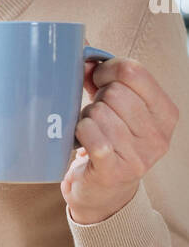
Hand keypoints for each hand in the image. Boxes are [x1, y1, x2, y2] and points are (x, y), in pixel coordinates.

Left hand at [61, 57, 178, 224]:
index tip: (97, 78)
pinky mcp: (114, 171)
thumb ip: (105, 78)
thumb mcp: (118, 108)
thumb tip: (83, 54)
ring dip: (86, 117)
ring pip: (99, 112)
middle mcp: (158, 136)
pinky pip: (91, 135)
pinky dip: (80, 132)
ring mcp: (139, 156)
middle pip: (115, 92)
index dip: (107, 69)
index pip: (135, 71)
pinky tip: (82, 139)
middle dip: (96, 97)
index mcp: (166, 113)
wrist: (102, 192)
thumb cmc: (109, 140)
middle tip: (95, 112)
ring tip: (90, 130)